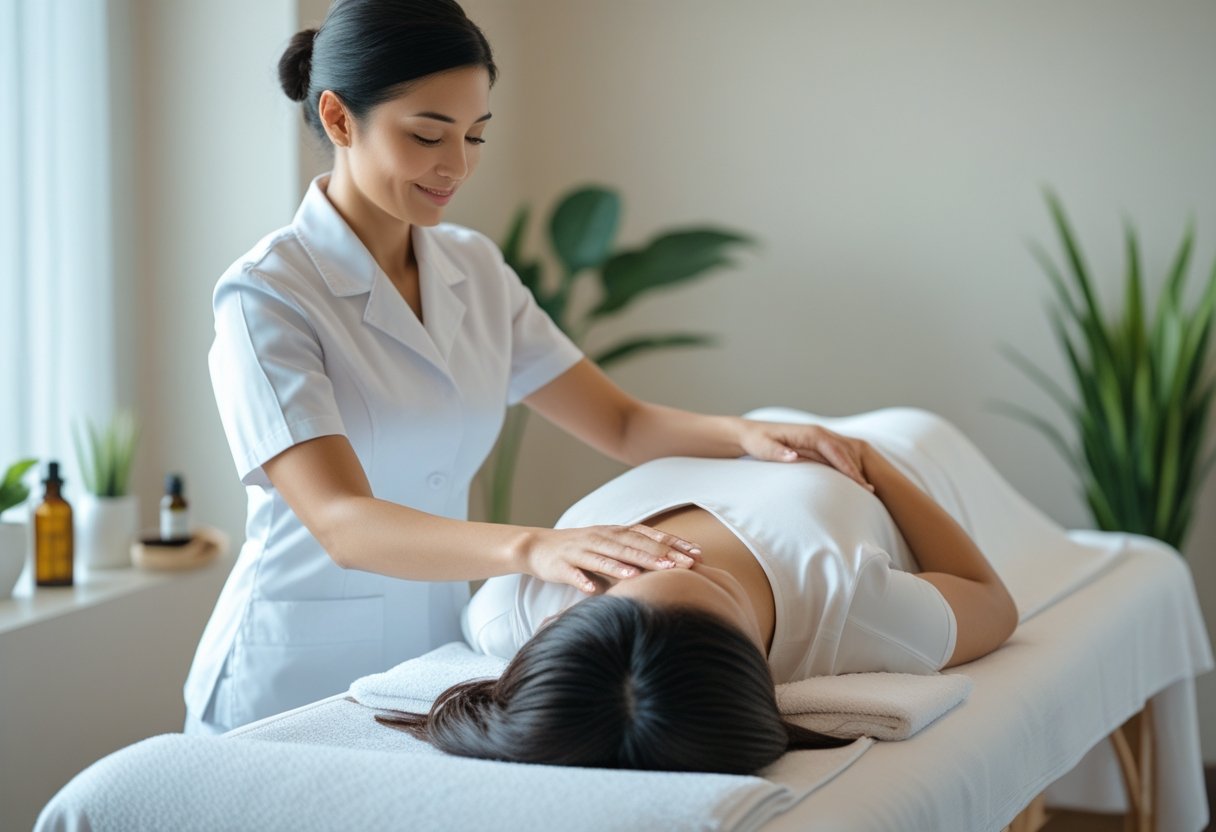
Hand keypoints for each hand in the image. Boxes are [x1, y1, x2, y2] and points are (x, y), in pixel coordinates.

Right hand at [522, 524, 702, 594]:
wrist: (538, 546)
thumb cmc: (582, 550)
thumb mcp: (612, 547)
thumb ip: (637, 554)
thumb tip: (672, 566)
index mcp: (615, 532)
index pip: (649, 536)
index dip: (672, 544)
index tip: (697, 554)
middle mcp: (600, 537)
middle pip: (631, 545)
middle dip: (657, 555)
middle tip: (682, 565)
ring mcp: (580, 550)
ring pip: (603, 556)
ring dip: (621, 565)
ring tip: (640, 574)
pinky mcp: (562, 565)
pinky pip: (573, 573)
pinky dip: (582, 580)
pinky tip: (591, 590)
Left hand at [739, 420, 874, 491]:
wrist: (750, 433)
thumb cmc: (756, 441)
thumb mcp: (763, 448)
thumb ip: (777, 453)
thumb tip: (793, 457)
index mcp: (809, 433)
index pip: (834, 450)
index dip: (847, 466)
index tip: (859, 482)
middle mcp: (817, 432)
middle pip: (844, 452)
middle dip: (857, 470)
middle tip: (869, 490)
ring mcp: (818, 437)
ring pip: (843, 453)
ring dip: (855, 469)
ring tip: (866, 489)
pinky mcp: (815, 444)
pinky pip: (836, 455)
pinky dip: (846, 467)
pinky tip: (852, 481)